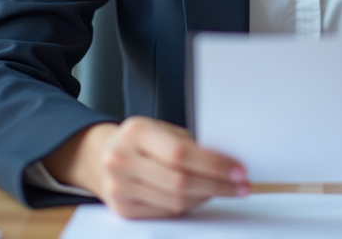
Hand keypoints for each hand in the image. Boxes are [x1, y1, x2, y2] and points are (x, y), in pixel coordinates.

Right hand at [43, 116, 248, 217]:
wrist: (100, 157)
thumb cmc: (139, 141)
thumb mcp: (159, 129)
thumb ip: (187, 142)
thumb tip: (227, 160)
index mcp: (135, 132)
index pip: (181, 153)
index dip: (213, 164)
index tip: (238, 170)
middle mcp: (122, 159)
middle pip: (180, 181)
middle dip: (217, 185)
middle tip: (241, 186)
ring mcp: (119, 187)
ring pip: (175, 201)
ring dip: (206, 197)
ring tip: (225, 190)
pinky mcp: (122, 209)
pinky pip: (166, 212)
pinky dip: (189, 205)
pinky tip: (202, 197)